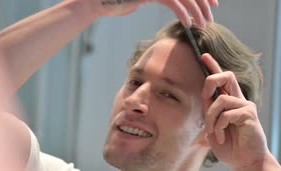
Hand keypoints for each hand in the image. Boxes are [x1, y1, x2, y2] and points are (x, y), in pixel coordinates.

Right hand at [92, 0, 216, 27]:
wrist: (100, 2)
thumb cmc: (117, 2)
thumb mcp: (141, 0)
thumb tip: (166, 2)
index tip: (213, 5)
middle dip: (204, 4)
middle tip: (211, 17)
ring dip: (198, 12)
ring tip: (203, 24)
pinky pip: (174, 4)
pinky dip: (184, 14)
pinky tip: (188, 24)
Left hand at [202, 53, 269, 170]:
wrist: (245, 162)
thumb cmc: (230, 147)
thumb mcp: (213, 129)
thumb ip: (209, 115)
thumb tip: (204, 103)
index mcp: (229, 102)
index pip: (222, 80)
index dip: (213, 66)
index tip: (203, 55)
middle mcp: (238, 100)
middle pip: (226, 77)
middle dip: (210, 81)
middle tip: (204, 97)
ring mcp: (245, 106)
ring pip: (220, 100)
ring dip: (211, 119)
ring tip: (215, 133)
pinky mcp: (249, 114)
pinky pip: (227, 114)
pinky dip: (220, 127)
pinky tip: (222, 137)